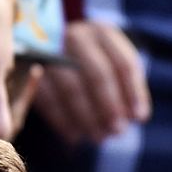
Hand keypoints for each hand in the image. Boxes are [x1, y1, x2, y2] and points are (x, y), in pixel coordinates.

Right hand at [33, 20, 151, 143]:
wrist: (48, 47)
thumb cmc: (89, 61)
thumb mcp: (110, 63)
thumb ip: (126, 86)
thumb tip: (136, 117)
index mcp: (102, 33)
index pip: (124, 64)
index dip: (134, 93)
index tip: (139, 118)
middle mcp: (76, 37)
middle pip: (98, 74)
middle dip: (109, 106)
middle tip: (118, 132)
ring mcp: (52, 51)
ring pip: (72, 88)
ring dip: (87, 118)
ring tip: (99, 137)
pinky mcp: (32, 70)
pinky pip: (49, 99)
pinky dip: (63, 120)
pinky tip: (75, 135)